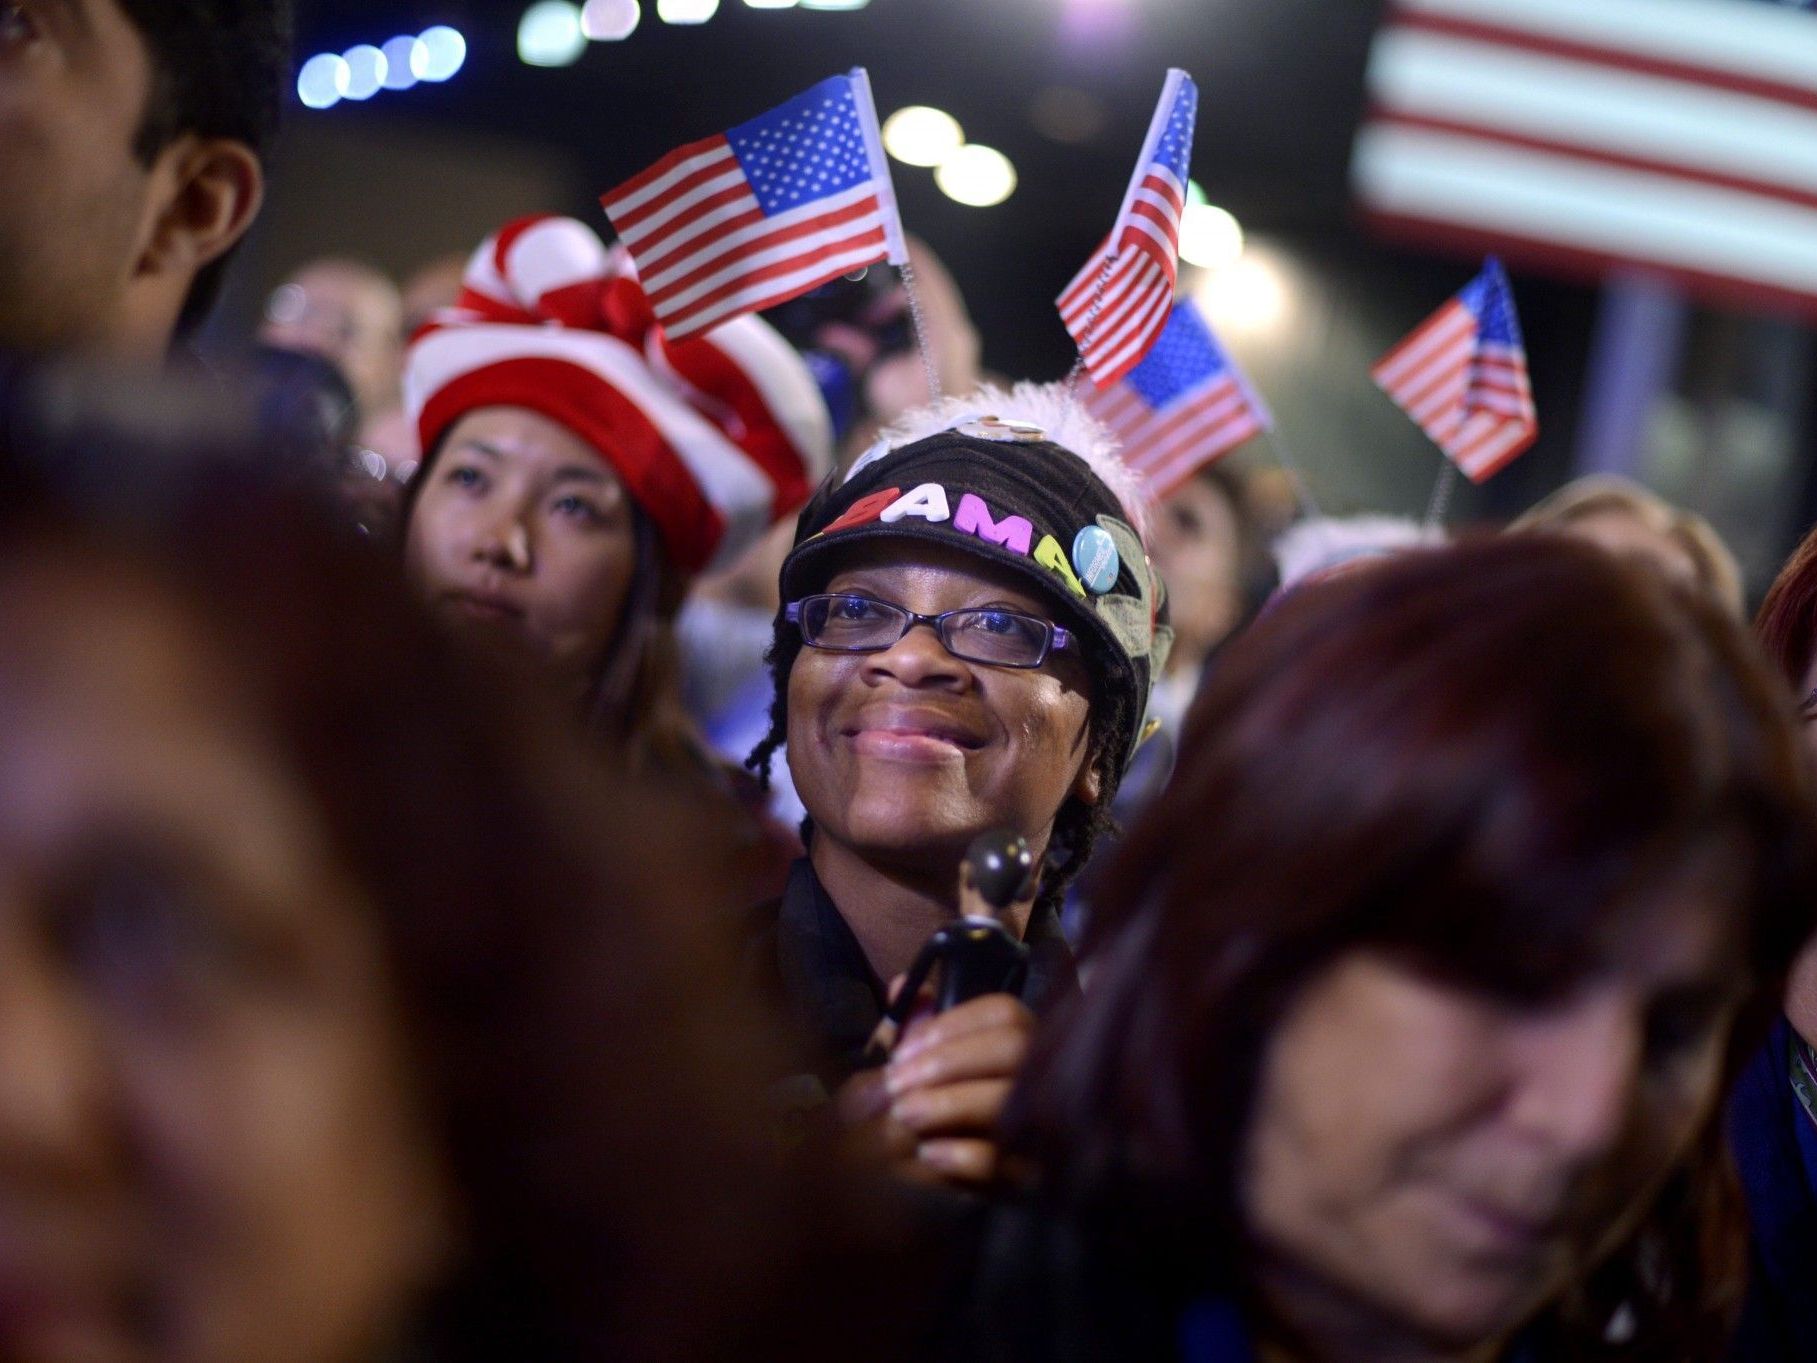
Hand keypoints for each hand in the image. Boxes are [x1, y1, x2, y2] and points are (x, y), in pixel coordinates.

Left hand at [836, 990, 1034, 1187]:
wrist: (937, 1197)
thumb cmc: (931, 1116)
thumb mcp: (916, 1071)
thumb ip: (909, 1030)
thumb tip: (899, 986)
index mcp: (1020, 1044)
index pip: (1004, 1013)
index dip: (953, 1024)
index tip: (903, 1049)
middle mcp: (1043, 1078)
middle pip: (1014, 1048)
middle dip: (949, 1061)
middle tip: (895, 1084)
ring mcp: (1043, 1129)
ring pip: (1010, 1101)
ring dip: (948, 1104)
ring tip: (902, 1114)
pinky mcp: (1031, 1179)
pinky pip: (1004, 1162)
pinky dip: (961, 1154)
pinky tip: (927, 1153)